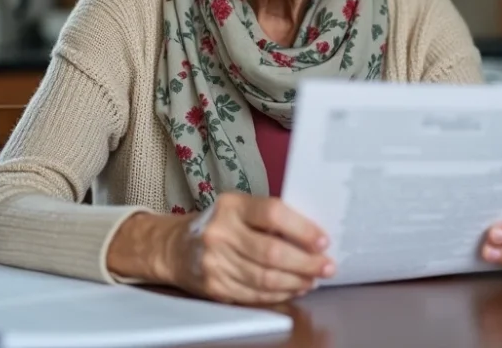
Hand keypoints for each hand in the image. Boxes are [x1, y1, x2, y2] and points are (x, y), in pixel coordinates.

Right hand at [166, 193, 334, 303]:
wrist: (175, 247)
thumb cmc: (219, 224)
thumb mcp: (239, 208)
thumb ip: (269, 218)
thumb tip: (312, 236)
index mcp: (232, 206)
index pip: (273, 213)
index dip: (302, 229)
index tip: (323, 241)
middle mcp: (220, 233)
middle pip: (272, 253)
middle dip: (306, 263)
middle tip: (327, 266)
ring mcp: (215, 262)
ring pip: (265, 279)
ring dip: (296, 281)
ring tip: (312, 279)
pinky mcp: (214, 286)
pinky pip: (254, 295)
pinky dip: (279, 294)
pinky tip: (293, 288)